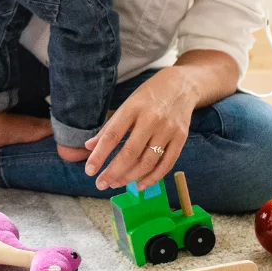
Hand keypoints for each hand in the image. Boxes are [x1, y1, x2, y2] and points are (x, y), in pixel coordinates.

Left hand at [84, 67, 196, 191]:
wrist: (182, 85)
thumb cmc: (149, 96)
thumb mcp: (127, 104)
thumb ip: (109, 127)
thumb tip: (89, 147)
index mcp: (133, 108)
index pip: (113, 135)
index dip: (100, 155)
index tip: (89, 171)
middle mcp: (152, 119)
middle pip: (130, 153)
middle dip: (113, 172)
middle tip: (101, 184)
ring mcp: (168, 130)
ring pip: (148, 162)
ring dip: (130, 177)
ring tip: (116, 183)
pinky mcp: (181, 138)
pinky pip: (166, 164)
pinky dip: (152, 178)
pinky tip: (140, 185)